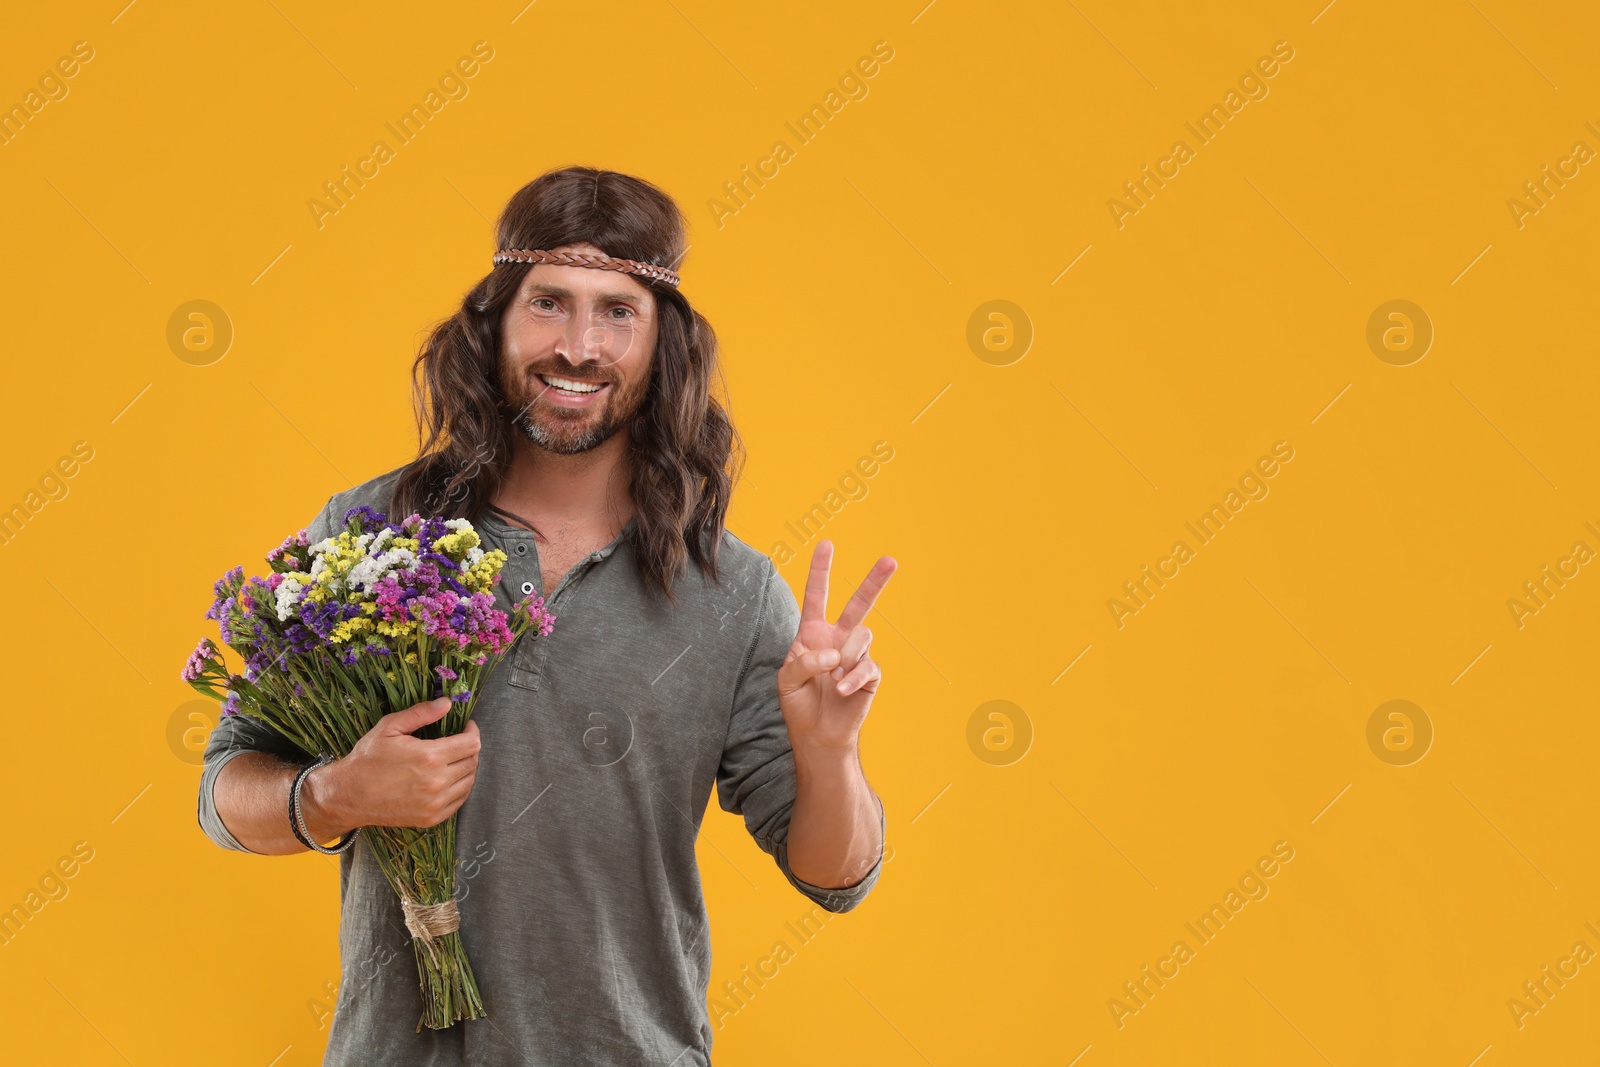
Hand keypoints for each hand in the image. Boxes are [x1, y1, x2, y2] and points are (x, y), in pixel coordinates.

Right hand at [302, 697, 481, 834]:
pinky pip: (459, 800)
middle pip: (473, 762)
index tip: (466, 727)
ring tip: (452, 759)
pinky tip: (448, 778)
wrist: (348, 796)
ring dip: (466, 768)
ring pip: (469, 782)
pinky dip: (459, 787)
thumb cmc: (367, 759)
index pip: (471, 744)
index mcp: (429, 757)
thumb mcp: (389, 727)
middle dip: (469, 748)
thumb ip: (421, 713)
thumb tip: (448, 703)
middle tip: (457, 742)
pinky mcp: (431, 818)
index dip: (472, 731)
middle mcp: (437, 782)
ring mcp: (435, 804)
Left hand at [776, 540, 896, 755]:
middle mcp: (838, 639)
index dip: (821, 571)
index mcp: (813, 633)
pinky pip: (866, 665)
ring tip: (833, 678)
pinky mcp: (870, 674)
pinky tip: (841, 690)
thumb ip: (804, 660)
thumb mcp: (786, 680)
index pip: (818, 596)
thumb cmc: (799, 704)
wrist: (817, 735)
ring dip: (845, 656)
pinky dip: (851, 678)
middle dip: (875, 581)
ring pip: (862, 635)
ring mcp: (856, 656)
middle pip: (858, 603)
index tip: (826, 544)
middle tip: (891, 560)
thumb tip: (835, 654)